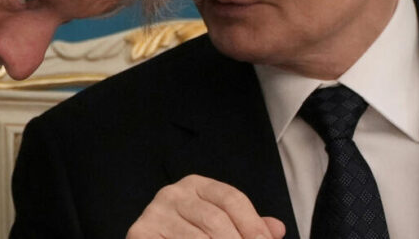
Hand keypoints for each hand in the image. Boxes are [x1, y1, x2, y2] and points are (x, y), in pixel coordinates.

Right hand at [126, 175, 285, 238]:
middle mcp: (172, 193)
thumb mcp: (218, 226)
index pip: (231, 198)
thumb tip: (277, 229)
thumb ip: (246, 227)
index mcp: (195, 185)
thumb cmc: (189, 235)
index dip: (253, 224)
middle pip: (216, 220)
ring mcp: (154, 213)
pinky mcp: (140, 233)